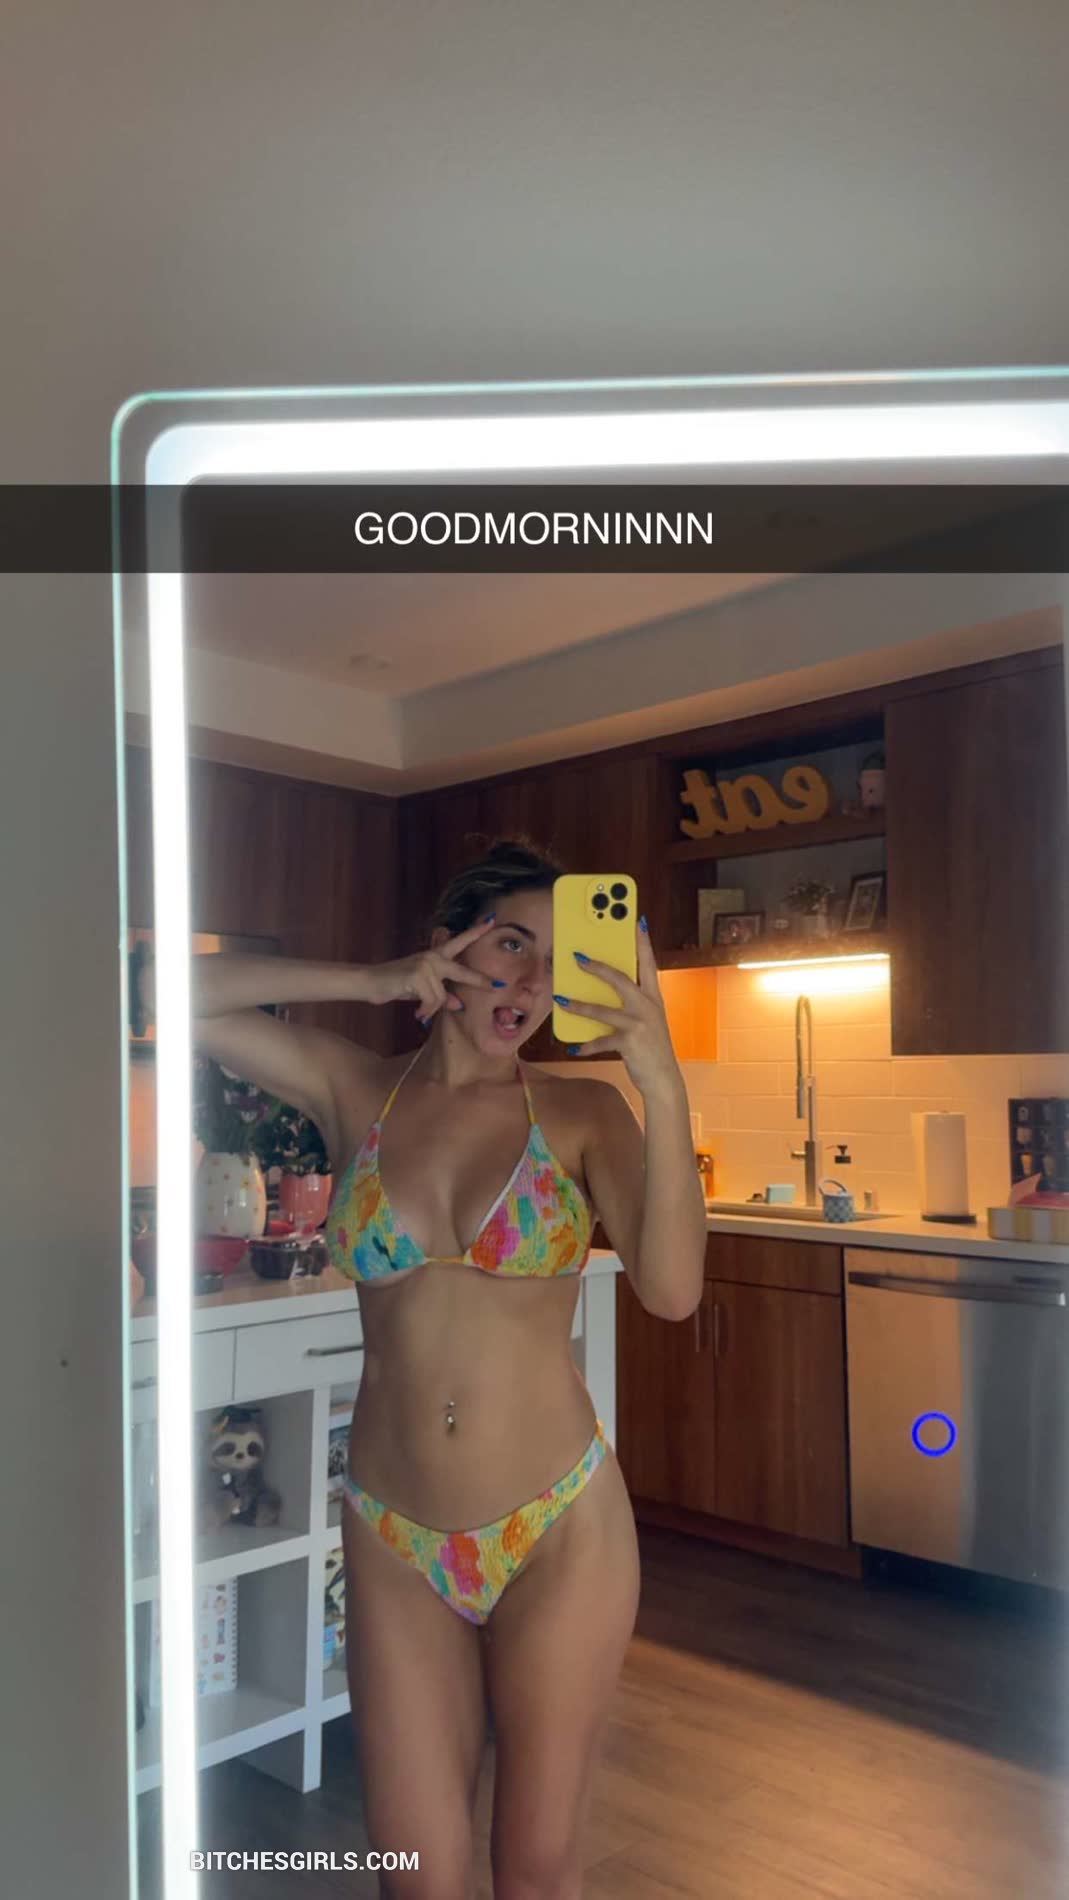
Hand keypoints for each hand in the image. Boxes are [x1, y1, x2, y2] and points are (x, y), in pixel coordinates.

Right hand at [359, 919, 501, 1022]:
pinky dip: (425, 1011)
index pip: (459, 942)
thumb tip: (458, 1004)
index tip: (491, 920)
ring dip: (431, 1008)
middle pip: (461, 971)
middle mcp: (432, 958)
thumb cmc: (395, 985)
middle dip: (479, 980)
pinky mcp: (417, 975)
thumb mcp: (422, 990)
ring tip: (421, 1012)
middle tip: (497, 986)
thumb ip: (441, 994)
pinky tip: (417, 1014)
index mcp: (435, 957)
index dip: (475, 932)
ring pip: (441, 996)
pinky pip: (431, 1001)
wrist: (370, 982)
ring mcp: (425, 965)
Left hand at [553, 920, 681, 1096]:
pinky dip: (586, 1045)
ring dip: (579, 1006)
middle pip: (620, 979)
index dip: (643, 942)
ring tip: (561, 1001)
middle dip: (598, 967)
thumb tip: (603, 993)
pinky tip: (574, 1047)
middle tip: (578, 958)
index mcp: (654, 998)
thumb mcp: (649, 1021)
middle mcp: (648, 1007)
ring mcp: (639, 1024)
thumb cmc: (653, 1048)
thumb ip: (632, 1005)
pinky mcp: (629, 1042)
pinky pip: (601, 1040)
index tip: (637, 921)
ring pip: (602, 1010)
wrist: (664, 1079)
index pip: (649, 964)